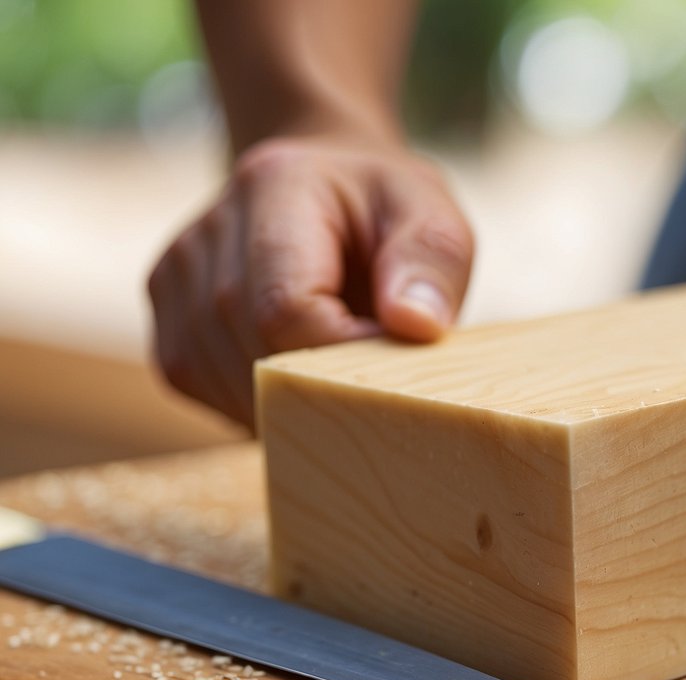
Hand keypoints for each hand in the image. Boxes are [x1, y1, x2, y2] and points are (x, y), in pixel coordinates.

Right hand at [148, 134, 473, 425]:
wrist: (324, 189)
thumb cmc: (384, 210)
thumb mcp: (433, 214)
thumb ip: (433, 262)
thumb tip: (415, 325)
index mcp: (274, 187)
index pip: (287, 307)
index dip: (344, 358)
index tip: (396, 366)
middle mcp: (207, 231)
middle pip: (252, 349)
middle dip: (323, 384)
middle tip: (376, 379)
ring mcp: (173, 276)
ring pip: (223, 379)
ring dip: (290, 400)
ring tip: (340, 372)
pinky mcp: (167, 319)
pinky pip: (202, 385)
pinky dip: (256, 401)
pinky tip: (297, 379)